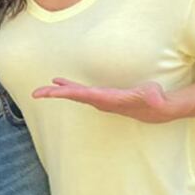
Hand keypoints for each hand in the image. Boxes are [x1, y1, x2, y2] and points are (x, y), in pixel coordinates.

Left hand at [32, 77, 192, 123]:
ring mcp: (102, 101)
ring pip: (76, 95)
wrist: (158, 110)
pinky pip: (82, 93)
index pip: (84, 95)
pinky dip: (70, 88)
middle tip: (36, 93)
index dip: (68, 92)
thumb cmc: (155, 100)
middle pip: (73, 96)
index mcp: (108, 99)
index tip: (53, 91)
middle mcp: (101, 101)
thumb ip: (153, 96)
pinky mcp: (104, 98)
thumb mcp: (155, 96)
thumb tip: (155, 97)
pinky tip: (63, 84)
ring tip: (45, 87)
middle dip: (55, 94)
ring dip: (60, 91)